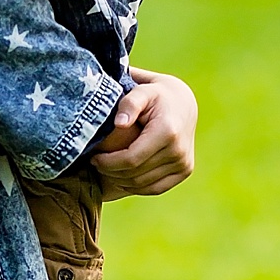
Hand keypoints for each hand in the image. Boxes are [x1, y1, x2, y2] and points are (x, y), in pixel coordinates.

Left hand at [92, 68, 196, 198]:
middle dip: (111, 172)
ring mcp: (184, 163)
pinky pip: (156, 189)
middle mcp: (179, 151)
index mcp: (168, 132)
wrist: (183, 102)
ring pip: (143, 185)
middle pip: (135, 175)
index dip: (108, 163)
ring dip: (121, 181)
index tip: (93, 158)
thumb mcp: (142, 91)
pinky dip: (136, 187)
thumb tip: (119, 123)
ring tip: (106, 169)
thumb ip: (129, 104)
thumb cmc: (155, 95)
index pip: (131, 159)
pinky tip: (122, 177)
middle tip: (96, 164)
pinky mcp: (185, 171)